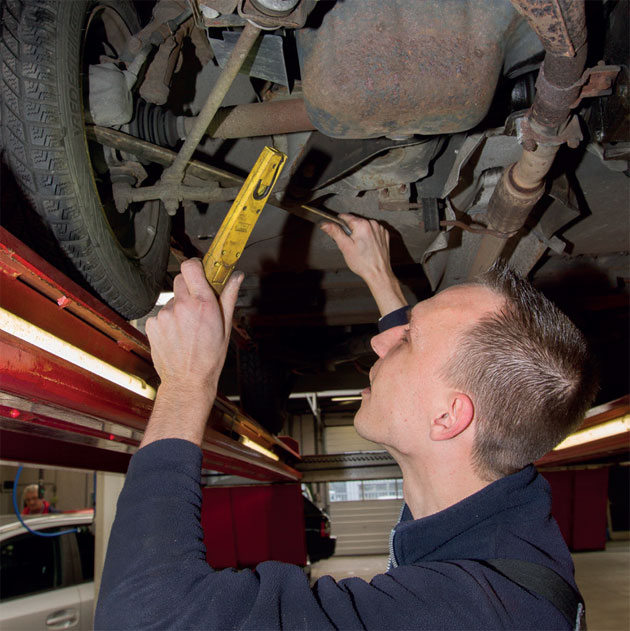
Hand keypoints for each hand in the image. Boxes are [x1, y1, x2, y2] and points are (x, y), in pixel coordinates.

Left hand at [141, 259, 242, 446]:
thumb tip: (236, 276)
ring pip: (171, 300)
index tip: (200, 272)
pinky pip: (161, 314)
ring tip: (187, 329)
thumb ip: (228, 296)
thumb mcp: (225, 327)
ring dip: (179, 309)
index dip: (195, 266)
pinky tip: (176, 336)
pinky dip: (168, 322)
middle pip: (180, 280)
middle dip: (188, 288)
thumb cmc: (209, 357)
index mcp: (202, 304)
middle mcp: (181, 307)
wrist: (187, 381)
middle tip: (197, 306)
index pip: (191, 267)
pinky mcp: (152, 324)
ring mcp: (164, 316)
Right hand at [320, 214, 392, 284]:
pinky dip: (369, 237)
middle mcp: (373, 224)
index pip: (345, 216)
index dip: (339, 224)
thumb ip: (335, 232)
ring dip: (360, 234)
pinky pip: (373, 231)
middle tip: (350, 244)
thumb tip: (325, 224)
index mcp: (362, 225)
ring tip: (360, 247)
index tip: (339, 233)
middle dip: (350, 231)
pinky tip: (367, 247)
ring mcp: (380, 229)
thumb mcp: (345, 247)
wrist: (378, 273)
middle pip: (355, 222)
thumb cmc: (362, 263)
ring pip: (364, 226)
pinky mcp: (384, 235)